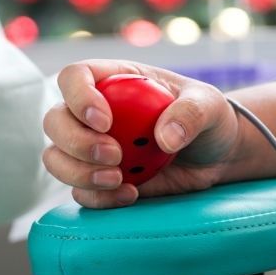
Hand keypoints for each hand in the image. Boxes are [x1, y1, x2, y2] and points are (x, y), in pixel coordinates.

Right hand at [43, 59, 240, 207]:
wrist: (220, 155)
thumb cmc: (211, 119)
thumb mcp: (210, 105)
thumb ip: (191, 113)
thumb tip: (165, 138)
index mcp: (117, 82)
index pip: (75, 77)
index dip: (79, 96)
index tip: (105, 121)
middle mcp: (97, 113)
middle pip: (55, 121)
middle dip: (76, 141)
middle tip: (114, 155)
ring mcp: (96, 148)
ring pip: (57, 158)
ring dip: (78, 172)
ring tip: (118, 179)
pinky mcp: (104, 180)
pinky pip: (80, 191)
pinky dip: (97, 197)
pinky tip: (131, 195)